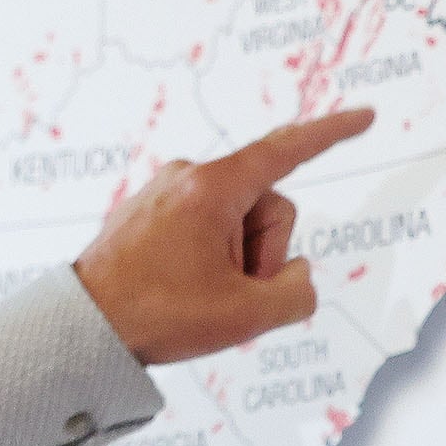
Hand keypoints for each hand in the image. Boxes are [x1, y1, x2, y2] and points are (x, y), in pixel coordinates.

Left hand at [71, 108, 375, 364]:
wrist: (80, 328)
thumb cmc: (155, 315)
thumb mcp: (247, 316)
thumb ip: (297, 292)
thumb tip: (294, 275)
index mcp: (211, 187)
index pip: (287, 150)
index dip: (333, 134)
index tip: (365, 117)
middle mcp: (186, 177)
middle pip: (268, 207)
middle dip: (265, 253)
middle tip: (227, 293)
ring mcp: (165, 193)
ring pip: (238, 223)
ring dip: (236, 261)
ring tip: (195, 293)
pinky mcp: (150, 212)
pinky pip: (205, 231)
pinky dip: (210, 261)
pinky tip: (181, 288)